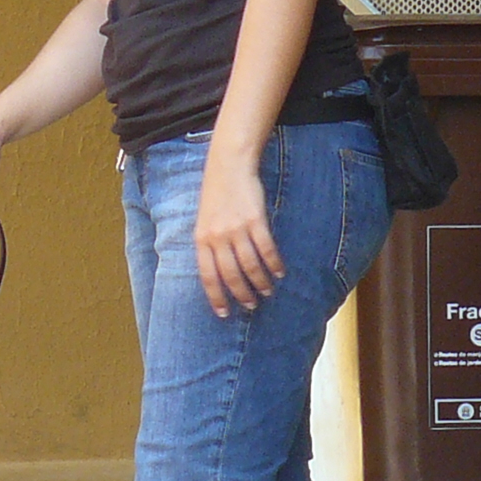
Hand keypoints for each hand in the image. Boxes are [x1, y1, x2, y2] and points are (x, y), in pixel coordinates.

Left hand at [194, 155, 283, 316]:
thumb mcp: (204, 222)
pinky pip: (266, 249)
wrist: (228, 166)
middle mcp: (217, 238)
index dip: (215, 297)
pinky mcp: (255, 221)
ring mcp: (236, 229)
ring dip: (260, 282)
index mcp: (201, 240)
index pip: (207, 277)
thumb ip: (210, 245)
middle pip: (230, 275)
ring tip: (266, 291)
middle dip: (241, 295)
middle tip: (250, 306)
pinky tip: (279, 272)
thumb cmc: (216, 196)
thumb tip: (220, 272)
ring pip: (250, 265)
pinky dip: (274, 264)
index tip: (223, 313)